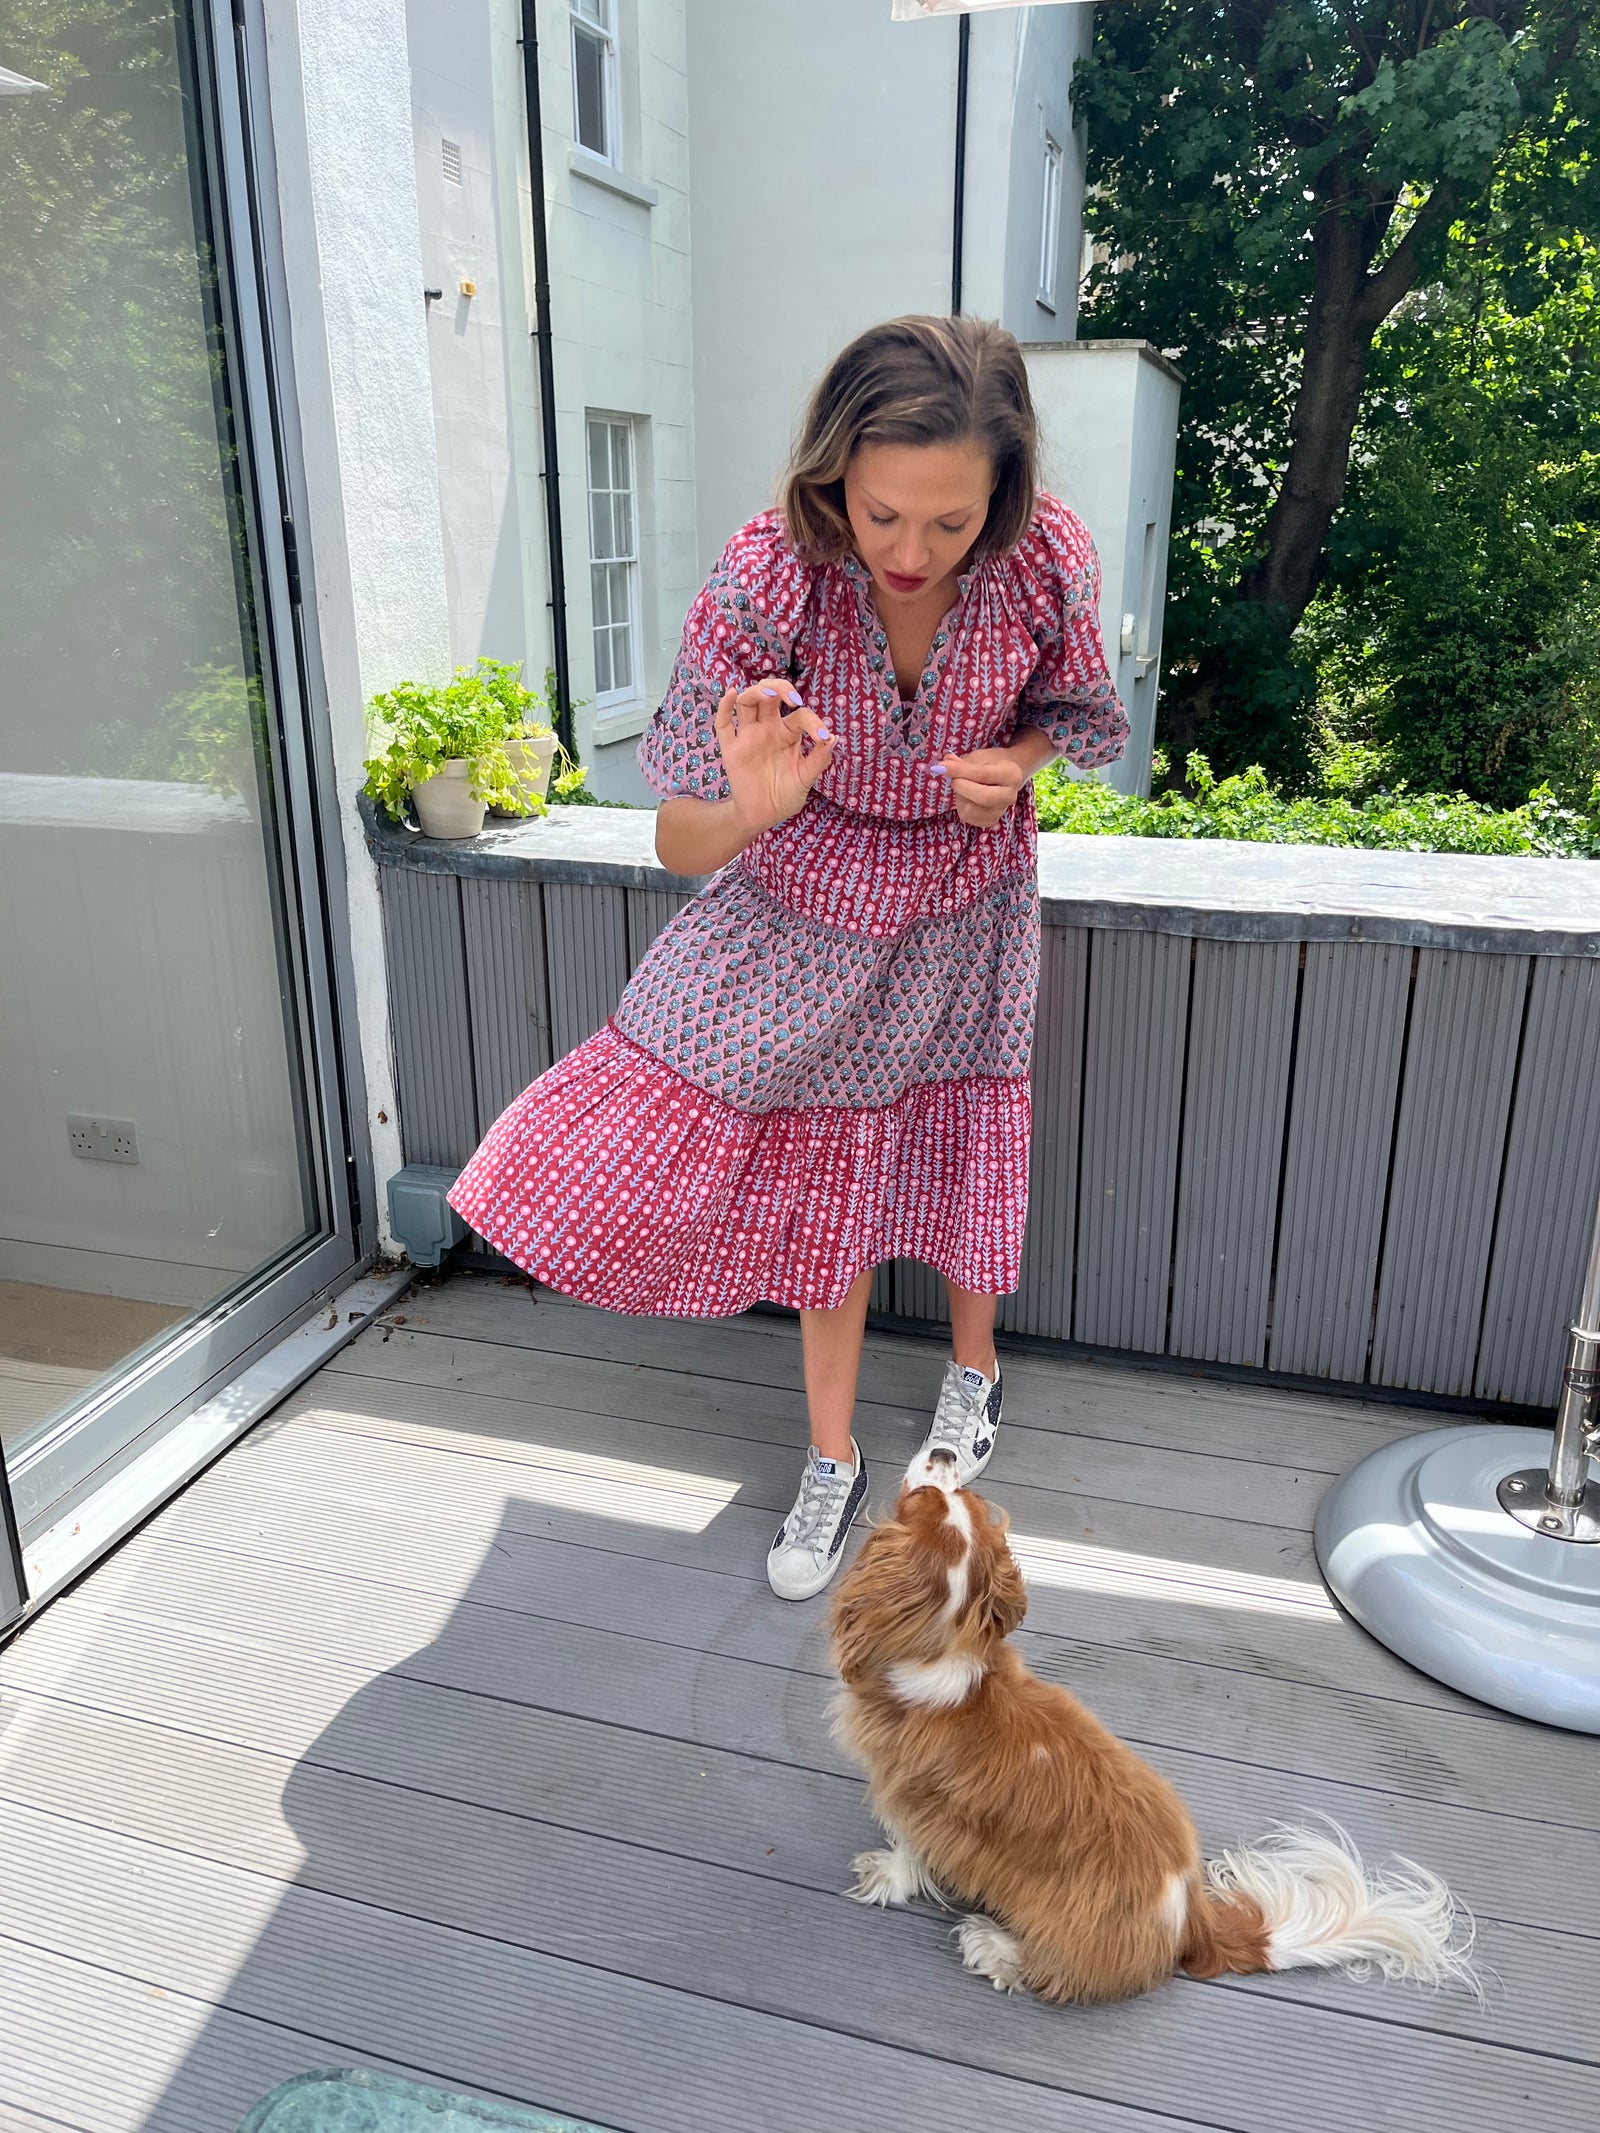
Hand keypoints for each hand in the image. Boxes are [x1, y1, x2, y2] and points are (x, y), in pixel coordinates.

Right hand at [715, 676, 837, 835]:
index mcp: (788, 734)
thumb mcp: (806, 779)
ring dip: (757, 692)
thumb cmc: (785, 796)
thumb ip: (819, 759)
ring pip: (747, 702)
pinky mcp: (731, 749)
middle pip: (769, 696)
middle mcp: (768, 729)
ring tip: (770, 695)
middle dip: (780, 688)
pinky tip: (731, 693)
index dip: (813, 722)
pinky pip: (723, 723)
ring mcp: (748, 737)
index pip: (801, 716)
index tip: (822, 737)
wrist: (762, 816)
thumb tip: (834, 738)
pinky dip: (725, 706)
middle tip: (794, 699)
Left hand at [939, 745, 1030, 829]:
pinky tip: (967, 798)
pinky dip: (962, 807)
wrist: (1005, 777)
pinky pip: (968, 818)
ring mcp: (1001, 811)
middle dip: (961, 787)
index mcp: (1011, 774)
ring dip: (960, 797)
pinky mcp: (991, 821)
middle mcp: (1010, 796)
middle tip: (955, 779)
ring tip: (964, 788)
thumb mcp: (978, 757)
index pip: (982, 774)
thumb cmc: (991, 763)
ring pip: (971, 810)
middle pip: (982, 797)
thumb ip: (961, 763)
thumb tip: (941, 766)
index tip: (941, 767)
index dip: (959, 771)